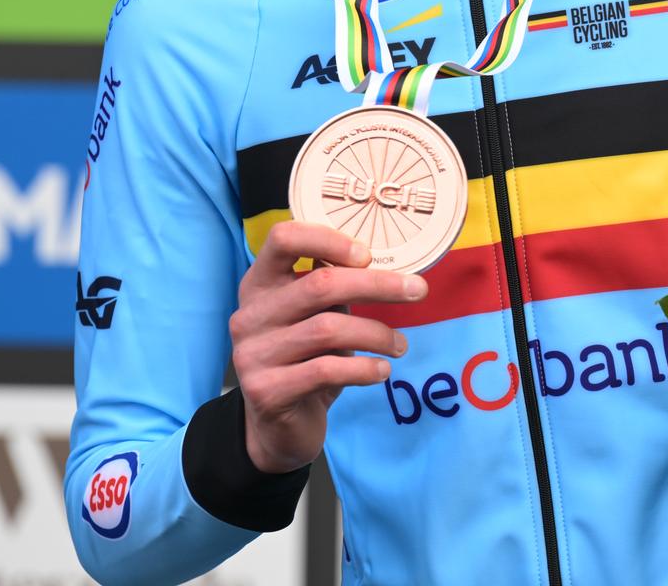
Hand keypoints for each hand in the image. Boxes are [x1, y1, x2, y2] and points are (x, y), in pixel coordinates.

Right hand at [230, 220, 426, 473]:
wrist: (277, 427)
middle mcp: (250, 315)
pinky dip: (363, 368)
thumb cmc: (305, 358)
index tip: (368, 254)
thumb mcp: (315, 315)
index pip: (283, 239)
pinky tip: (381, 371)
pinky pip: (326, 370)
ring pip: (328, 329)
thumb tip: (376, 258)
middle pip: (319, 285)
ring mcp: (253, 354)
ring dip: (377, 334)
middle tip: (417, 290)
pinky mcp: (266, 391)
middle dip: (377, 285)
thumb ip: (332, 287)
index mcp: (259, 284)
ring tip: (400, 345)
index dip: (327, 239)